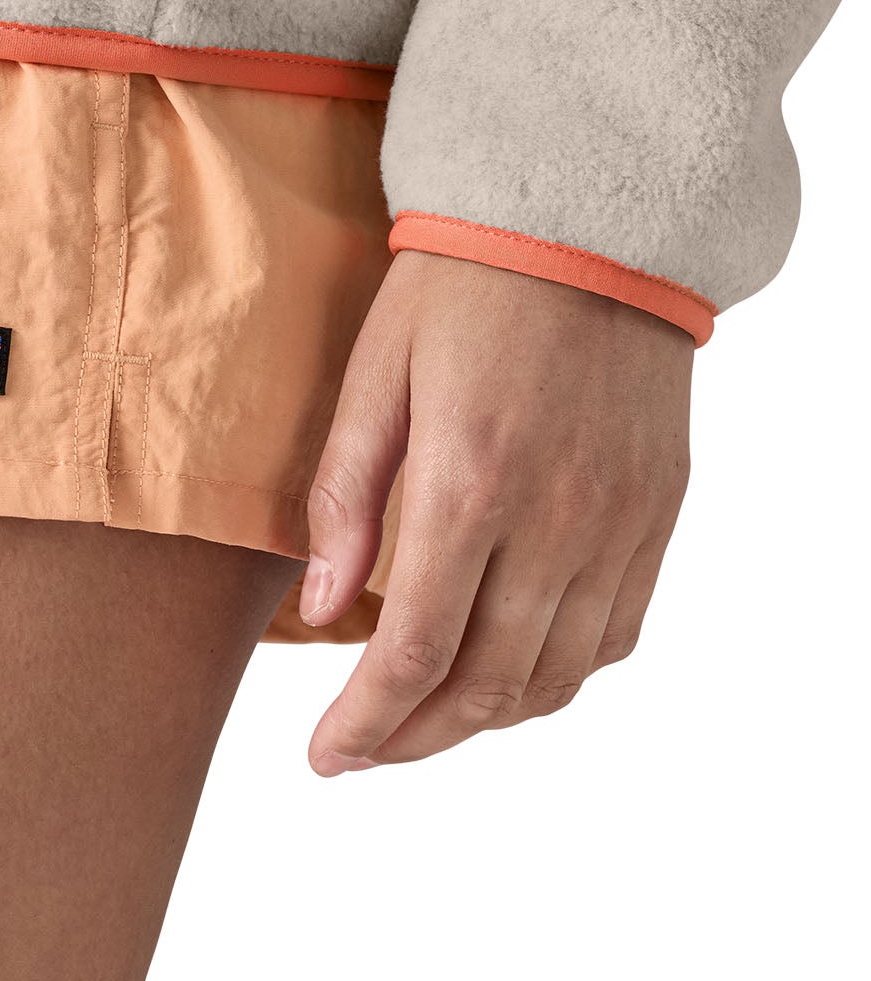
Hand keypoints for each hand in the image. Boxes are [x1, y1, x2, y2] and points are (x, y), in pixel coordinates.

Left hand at [300, 250, 692, 773]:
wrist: (586, 222)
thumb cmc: (458, 286)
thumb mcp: (374, 372)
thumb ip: (346, 497)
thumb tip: (321, 609)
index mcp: (469, 483)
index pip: (413, 652)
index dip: (365, 723)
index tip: (323, 758)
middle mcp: (556, 520)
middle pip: (487, 687)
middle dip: (414, 740)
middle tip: (360, 753)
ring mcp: (619, 522)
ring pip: (558, 677)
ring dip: (485, 720)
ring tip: (423, 723)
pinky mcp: (659, 511)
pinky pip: (617, 633)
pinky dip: (559, 675)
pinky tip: (509, 669)